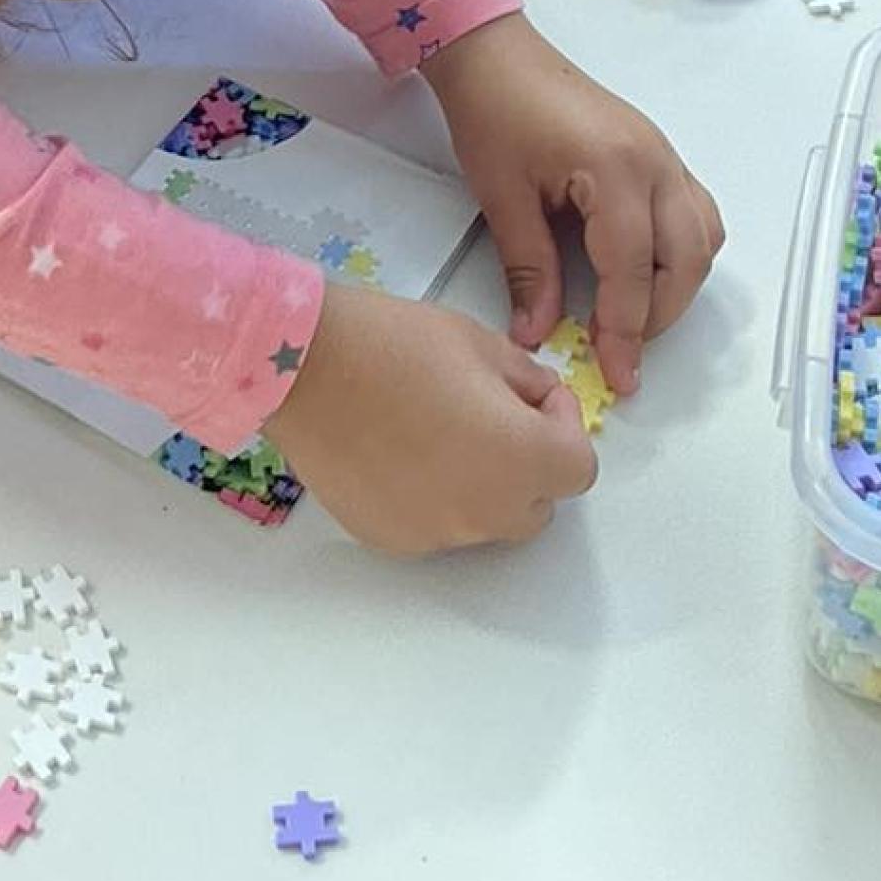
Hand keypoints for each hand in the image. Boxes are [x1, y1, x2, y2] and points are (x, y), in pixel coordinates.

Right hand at [268, 281, 596, 553]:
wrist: (302, 367)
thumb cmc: (394, 343)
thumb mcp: (478, 342)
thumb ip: (526, 379)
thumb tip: (535, 399)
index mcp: (522, 458)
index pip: (578, 466)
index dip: (562, 425)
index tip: (531, 396)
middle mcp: (487, 511)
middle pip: (537, 504)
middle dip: (528, 462)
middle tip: (489, 414)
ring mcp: (436, 533)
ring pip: (484, 519)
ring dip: (480, 483)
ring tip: (435, 431)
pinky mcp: (391, 538)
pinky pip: (434, 525)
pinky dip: (432, 497)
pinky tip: (397, 452)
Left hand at [425, 13, 722, 394]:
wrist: (494, 54)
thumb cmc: (492, 115)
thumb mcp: (502, 197)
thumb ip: (529, 269)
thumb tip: (539, 332)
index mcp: (615, 170)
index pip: (634, 269)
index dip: (624, 329)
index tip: (616, 375)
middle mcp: (656, 162)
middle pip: (686, 258)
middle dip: (658, 315)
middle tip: (619, 351)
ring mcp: (665, 154)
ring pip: (703, 237)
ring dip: (678, 284)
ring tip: (632, 316)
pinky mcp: (660, 153)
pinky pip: (695, 212)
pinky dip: (682, 251)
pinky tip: (644, 271)